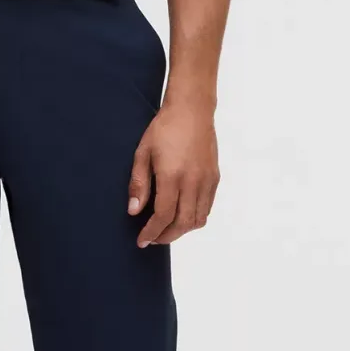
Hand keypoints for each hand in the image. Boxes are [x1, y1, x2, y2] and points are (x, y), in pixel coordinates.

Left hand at [127, 97, 219, 246]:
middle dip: (166, 236)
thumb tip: (134, 211)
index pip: (164, 216)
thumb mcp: (143, 153)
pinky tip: (182, 214)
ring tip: (166, 228)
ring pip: (198, 219)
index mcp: (172, 176)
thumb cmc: (164, 128)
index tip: (142, 241)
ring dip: (181, 230)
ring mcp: (207, 180)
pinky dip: (195, 218)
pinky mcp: (215, 177)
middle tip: (153, 238)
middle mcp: (193, 181)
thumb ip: (139, 184)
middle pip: (182, 223)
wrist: (192, 110)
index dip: (152, 232)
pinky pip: (207, 208)